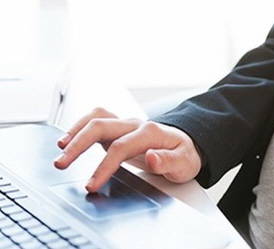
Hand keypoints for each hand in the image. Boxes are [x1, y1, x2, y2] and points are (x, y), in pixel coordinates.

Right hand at [54, 107, 201, 191]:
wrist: (185, 144)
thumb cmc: (184, 154)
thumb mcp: (184, 162)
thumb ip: (168, 161)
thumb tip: (152, 157)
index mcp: (150, 132)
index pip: (120, 147)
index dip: (103, 166)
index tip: (91, 184)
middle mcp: (135, 124)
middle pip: (102, 126)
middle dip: (79, 144)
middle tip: (61, 163)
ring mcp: (126, 124)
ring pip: (97, 117)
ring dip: (76, 130)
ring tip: (60, 148)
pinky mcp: (118, 128)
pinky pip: (97, 119)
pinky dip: (81, 126)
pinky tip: (69, 139)